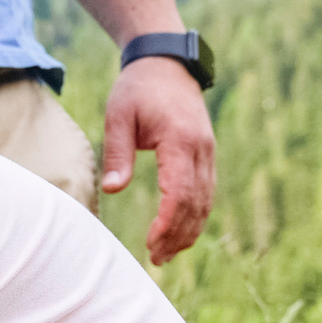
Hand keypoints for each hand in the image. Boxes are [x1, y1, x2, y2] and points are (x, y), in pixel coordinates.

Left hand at [99, 57, 216, 265]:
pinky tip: (179, 232)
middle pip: (196, 203)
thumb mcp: (118, 117)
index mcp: (180, 140)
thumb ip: (117, 154)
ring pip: (205, 201)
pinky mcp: (206, 154)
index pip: (180, 191)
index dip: (168, 222)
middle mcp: (201, 149)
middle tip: (155, 259)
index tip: (151, 243)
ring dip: (189, 230)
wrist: (166, 63)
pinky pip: (205, 191)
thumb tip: (114, 190)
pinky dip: (195, 215)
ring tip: (166, 254)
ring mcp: (208, 152)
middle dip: (177, 235)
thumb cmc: (137, 88)